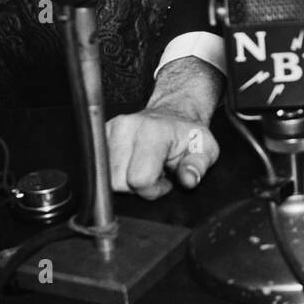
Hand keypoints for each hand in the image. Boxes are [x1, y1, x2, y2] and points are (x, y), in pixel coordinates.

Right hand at [105, 55, 224, 198]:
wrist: (173, 114)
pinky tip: (131, 163)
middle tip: (154, 174)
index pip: (140, 179)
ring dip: (124, 180)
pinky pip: (99, 168)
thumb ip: (198, 166)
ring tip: (143, 167)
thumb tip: (189, 179)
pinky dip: (114, 172)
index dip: (153, 189)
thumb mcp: (204, 150)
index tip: (164, 180)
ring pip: (105, 178)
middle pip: (117, 182)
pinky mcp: (100, 134)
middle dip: (136, 187)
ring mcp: (110, 129)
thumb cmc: (188, 135)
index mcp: (154, 131)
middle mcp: (127, 127)